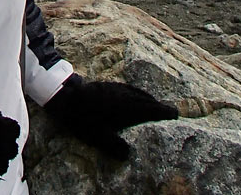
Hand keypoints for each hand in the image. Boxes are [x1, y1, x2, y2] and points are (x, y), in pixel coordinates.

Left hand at [43, 74, 177, 159]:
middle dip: (159, 105)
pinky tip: (134, 95)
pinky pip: (129, 88)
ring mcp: (115, 89)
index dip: (163, 112)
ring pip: (137, 93)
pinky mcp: (108, 85)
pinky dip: (137, 92)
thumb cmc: (82, 118)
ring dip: (148, 98)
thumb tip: (128, 155)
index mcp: (125, 108)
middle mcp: (124, 96)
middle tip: (170, 111)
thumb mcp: (97, 137)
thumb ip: (114, 147)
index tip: (175, 114)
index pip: (150, 109)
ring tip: (155, 104)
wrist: (65, 97)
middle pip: (146, 100)